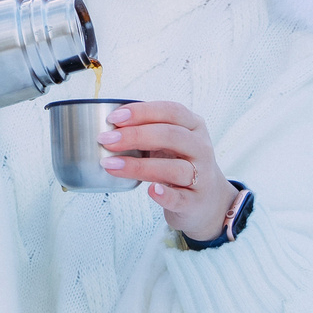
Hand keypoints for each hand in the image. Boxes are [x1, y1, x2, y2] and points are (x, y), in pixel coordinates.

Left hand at [98, 100, 237, 239]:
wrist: (206, 199)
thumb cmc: (179, 163)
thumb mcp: (170, 142)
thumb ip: (148, 131)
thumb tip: (109, 128)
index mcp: (194, 126)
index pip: (170, 112)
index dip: (142, 112)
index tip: (113, 118)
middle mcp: (201, 148)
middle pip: (171, 136)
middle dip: (135, 135)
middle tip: (106, 140)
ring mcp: (201, 175)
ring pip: (174, 168)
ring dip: (139, 166)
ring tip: (111, 165)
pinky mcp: (196, 201)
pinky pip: (181, 198)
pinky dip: (165, 195)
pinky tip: (151, 191)